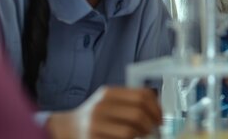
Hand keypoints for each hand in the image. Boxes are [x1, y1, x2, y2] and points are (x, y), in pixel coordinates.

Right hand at [46, 86, 161, 138]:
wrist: (66, 128)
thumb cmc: (95, 116)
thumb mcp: (110, 102)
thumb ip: (130, 102)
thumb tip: (158, 112)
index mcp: (109, 93)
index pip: (142, 95)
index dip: (156, 107)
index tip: (160, 117)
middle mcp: (102, 106)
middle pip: (138, 113)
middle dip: (152, 124)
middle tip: (154, 129)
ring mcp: (96, 123)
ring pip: (131, 130)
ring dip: (142, 135)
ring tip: (143, 135)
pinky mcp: (93, 138)